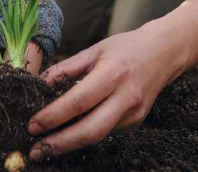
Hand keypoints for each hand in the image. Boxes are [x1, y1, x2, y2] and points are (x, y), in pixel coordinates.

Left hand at [27, 0, 197, 159]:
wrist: (165, 53)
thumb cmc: (126, 48)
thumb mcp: (95, 50)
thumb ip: (67, 68)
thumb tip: (39, 84)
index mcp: (113, 74)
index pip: (78, 101)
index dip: (53, 116)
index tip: (32, 124)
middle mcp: (125, 97)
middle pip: (90, 130)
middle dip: (59, 143)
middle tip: (35, 150)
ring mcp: (133, 113)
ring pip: (97, 136)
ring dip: (69, 144)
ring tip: (45, 148)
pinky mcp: (135, 122)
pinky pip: (105, 132)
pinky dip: (84, 134)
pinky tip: (68, 135)